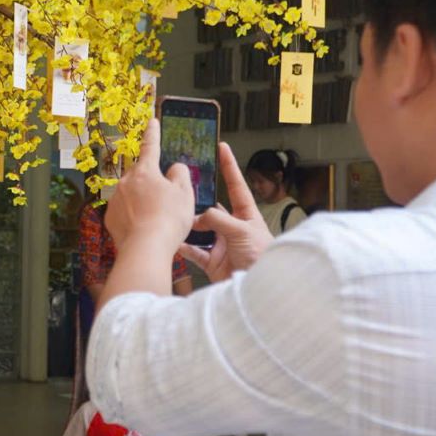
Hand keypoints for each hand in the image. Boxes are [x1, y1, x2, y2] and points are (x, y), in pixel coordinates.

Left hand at [105, 118, 194, 253]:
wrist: (145, 248)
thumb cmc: (168, 219)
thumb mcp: (184, 193)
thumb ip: (180, 174)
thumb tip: (173, 168)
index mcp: (145, 171)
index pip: (150, 146)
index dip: (153, 134)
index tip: (152, 122)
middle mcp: (126, 182)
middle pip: (140, 175)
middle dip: (151, 181)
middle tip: (165, 198)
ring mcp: (115, 200)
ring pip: (131, 194)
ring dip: (142, 200)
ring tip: (156, 218)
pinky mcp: (110, 218)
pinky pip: (124, 211)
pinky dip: (133, 216)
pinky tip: (144, 227)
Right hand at [177, 142, 272, 281]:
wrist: (259, 288)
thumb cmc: (261, 257)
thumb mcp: (242, 231)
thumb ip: (219, 219)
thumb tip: (199, 215)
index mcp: (246, 216)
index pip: (236, 186)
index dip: (229, 167)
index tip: (222, 148)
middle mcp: (232, 228)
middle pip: (212, 210)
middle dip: (197, 202)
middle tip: (182, 190)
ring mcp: (221, 245)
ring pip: (200, 230)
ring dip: (189, 226)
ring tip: (175, 217)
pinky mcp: (212, 261)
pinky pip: (194, 252)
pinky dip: (184, 247)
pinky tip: (174, 242)